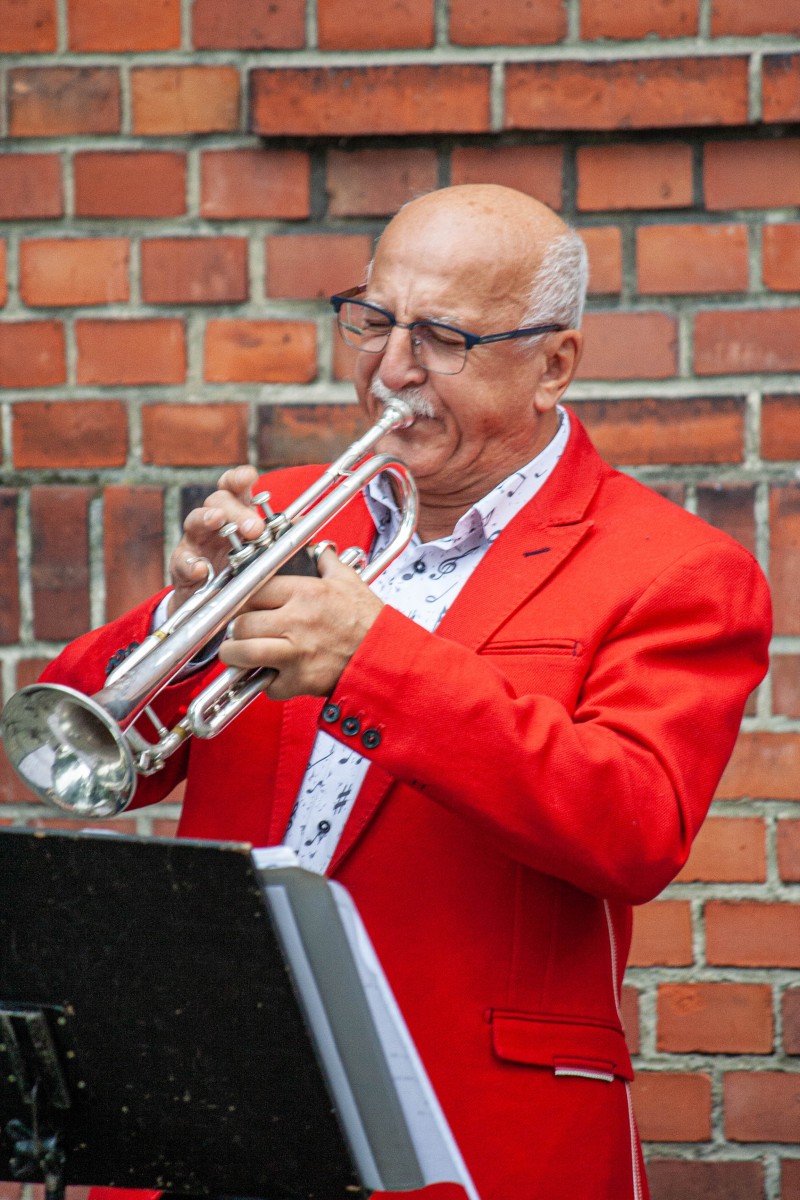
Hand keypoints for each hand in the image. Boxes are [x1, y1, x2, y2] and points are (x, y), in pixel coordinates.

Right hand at [168, 466, 264, 615]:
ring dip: (207, 518)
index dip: (239, 479)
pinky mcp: (182, 567)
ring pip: (194, 520)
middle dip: (236, 510)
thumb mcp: (259, 551)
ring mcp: (195, 542)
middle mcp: (212, 523)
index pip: (233, 488)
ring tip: (217, 521)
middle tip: (254, 527)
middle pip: (218, 501)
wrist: (213, 603)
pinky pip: (182, 562)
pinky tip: (202, 569)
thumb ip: (277, 535)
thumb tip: (302, 524)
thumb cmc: (238, 568)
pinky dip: (191, 564)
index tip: (250, 477)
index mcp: (233, 514)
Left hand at [219, 548, 383, 699]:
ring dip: (236, 656)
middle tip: (240, 631)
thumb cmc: (369, 622)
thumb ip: (327, 562)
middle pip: (241, 623)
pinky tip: (274, 676)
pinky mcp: (300, 680)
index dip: (241, 598)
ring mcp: (296, 652)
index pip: (252, 589)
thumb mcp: (349, 582)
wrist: (387, 656)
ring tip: (239, 654)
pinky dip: (267, 684)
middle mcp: (296, 621)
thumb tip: (318, 549)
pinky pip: (267, 685)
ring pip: (243, 653)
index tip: (241, 605)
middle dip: (235, 629)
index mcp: (305, 593)